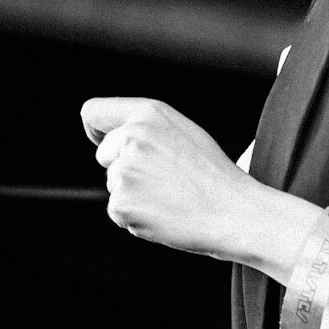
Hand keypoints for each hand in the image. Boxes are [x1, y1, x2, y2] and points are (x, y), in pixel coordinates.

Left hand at [81, 97, 255, 255]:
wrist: (234, 213)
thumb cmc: (214, 176)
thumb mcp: (184, 133)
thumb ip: (147, 128)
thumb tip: (115, 137)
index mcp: (148, 113)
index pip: (93, 112)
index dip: (96, 129)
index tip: (100, 140)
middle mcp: (131, 136)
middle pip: (104, 154)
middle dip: (123, 167)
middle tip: (163, 180)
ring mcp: (124, 171)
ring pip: (113, 184)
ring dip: (133, 194)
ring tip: (171, 197)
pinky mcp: (121, 204)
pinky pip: (117, 211)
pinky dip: (136, 217)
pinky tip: (165, 213)